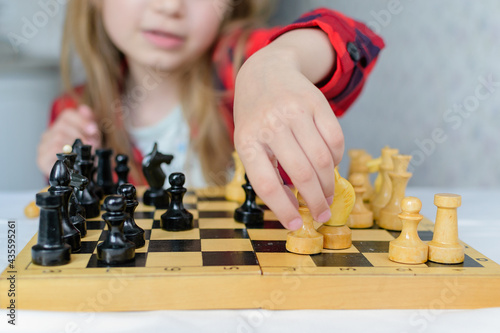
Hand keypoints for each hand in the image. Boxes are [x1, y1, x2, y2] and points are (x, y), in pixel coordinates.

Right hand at [37, 105, 100, 176]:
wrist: (82, 175)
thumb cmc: (85, 155)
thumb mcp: (92, 138)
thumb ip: (89, 122)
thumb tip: (84, 108)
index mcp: (61, 126)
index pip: (67, 115)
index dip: (82, 120)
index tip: (93, 129)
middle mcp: (50, 134)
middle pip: (62, 126)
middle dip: (80, 134)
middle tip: (93, 143)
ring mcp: (43, 146)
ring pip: (57, 137)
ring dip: (75, 144)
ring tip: (86, 151)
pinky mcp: (41, 159)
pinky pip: (52, 151)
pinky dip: (66, 153)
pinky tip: (75, 157)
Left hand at [233, 45, 343, 229]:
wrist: (266, 71)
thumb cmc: (255, 116)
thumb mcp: (248, 141)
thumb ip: (265, 170)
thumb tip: (291, 205)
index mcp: (247, 140)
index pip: (266, 184)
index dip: (283, 209)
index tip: (296, 224)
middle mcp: (271, 124)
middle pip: (302, 174)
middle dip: (316, 201)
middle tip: (322, 214)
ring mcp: (295, 112)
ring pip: (323, 159)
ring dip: (329, 184)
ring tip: (328, 195)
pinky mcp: (317, 103)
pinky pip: (336, 140)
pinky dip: (337, 159)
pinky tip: (330, 165)